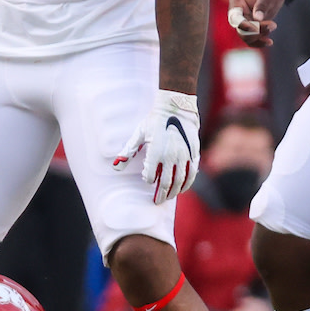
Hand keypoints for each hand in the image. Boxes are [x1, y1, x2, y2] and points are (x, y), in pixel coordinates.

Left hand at [112, 89, 199, 203]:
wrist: (176, 109)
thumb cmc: (154, 121)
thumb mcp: (138, 134)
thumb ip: (128, 151)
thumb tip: (115, 166)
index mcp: (156, 153)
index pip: (151, 175)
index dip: (148, 179)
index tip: (147, 179)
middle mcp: (171, 156)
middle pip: (167, 182)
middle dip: (161, 194)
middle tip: (157, 201)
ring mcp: (184, 156)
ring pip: (181, 180)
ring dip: (174, 191)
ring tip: (169, 197)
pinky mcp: (194, 153)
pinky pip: (192, 173)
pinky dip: (187, 183)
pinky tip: (183, 188)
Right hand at [227, 0, 284, 49]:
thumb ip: (262, 5)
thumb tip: (258, 18)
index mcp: (236, 3)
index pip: (236, 18)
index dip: (244, 25)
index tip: (257, 27)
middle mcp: (237, 14)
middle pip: (241, 29)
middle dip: (256, 31)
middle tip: (274, 25)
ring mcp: (243, 22)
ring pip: (245, 36)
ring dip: (259, 37)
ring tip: (274, 27)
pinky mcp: (250, 28)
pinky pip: (251, 39)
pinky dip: (259, 42)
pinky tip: (270, 42)